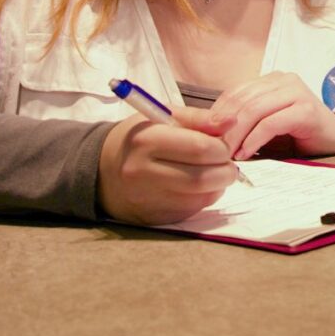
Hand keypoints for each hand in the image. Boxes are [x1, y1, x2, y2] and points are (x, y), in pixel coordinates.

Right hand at [98, 108, 238, 226]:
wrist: (102, 170)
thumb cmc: (139, 138)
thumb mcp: (164, 117)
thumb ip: (200, 118)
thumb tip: (231, 123)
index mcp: (146, 140)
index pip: (200, 149)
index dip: (221, 148)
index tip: (223, 146)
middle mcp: (143, 172)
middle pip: (202, 178)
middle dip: (225, 171)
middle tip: (226, 163)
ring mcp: (146, 199)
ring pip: (200, 198)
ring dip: (218, 186)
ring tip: (215, 173)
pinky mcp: (152, 218)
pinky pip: (191, 211)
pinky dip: (204, 198)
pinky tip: (199, 187)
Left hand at [206, 70, 334, 161]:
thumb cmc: (297, 138)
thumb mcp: (264, 127)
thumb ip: (241, 123)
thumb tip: (204, 130)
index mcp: (271, 80)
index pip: (234, 92)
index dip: (215, 114)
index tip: (202, 137)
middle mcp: (284, 80)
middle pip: (242, 100)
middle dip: (223, 127)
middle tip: (211, 150)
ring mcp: (297, 92)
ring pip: (254, 110)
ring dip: (236, 135)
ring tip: (226, 155)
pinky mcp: (306, 109)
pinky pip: (271, 123)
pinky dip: (254, 140)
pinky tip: (246, 154)